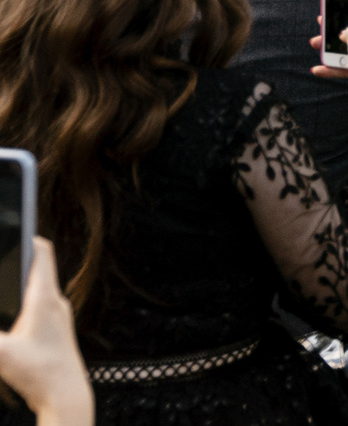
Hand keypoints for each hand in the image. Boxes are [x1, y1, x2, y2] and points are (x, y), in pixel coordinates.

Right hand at [0, 238, 93, 425]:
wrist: (67, 397)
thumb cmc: (38, 374)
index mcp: (45, 298)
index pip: (41, 252)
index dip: (26, 234)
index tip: (12, 223)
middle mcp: (56, 303)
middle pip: (36, 268)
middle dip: (15, 258)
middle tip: (1, 248)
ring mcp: (58, 317)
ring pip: (37, 288)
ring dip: (19, 281)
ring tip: (1, 276)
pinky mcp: (55, 332)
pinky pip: (39, 305)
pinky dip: (23, 300)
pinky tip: (9, 311)